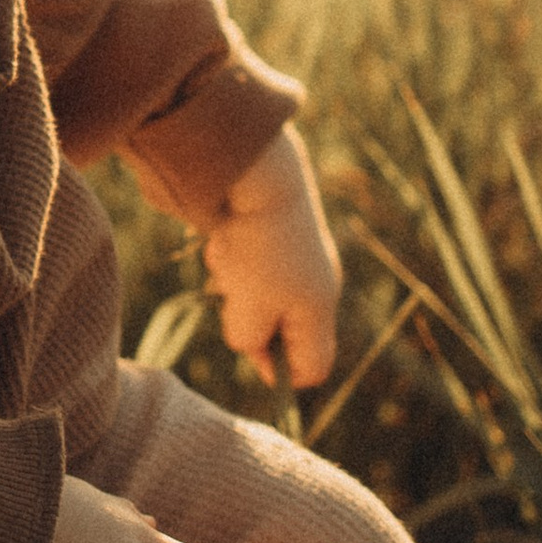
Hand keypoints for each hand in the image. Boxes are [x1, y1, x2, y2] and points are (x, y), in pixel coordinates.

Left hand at [204, 128, 342, 390]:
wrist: (253, 170)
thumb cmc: (255, 250)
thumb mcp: (250, 311)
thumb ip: (250, 341)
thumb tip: (251, 350)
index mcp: (319, 306)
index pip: (312, 366)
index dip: (281, 372)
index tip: (249, 352)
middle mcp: (314, 279)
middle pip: (277, 326)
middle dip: (246, 315)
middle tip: (234, 289)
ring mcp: (294, 251)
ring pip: (252, 291)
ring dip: (232, 280)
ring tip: (228, 253)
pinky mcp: (269, 227)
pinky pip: (240, 258)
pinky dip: (227, 253)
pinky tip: (222, 235)